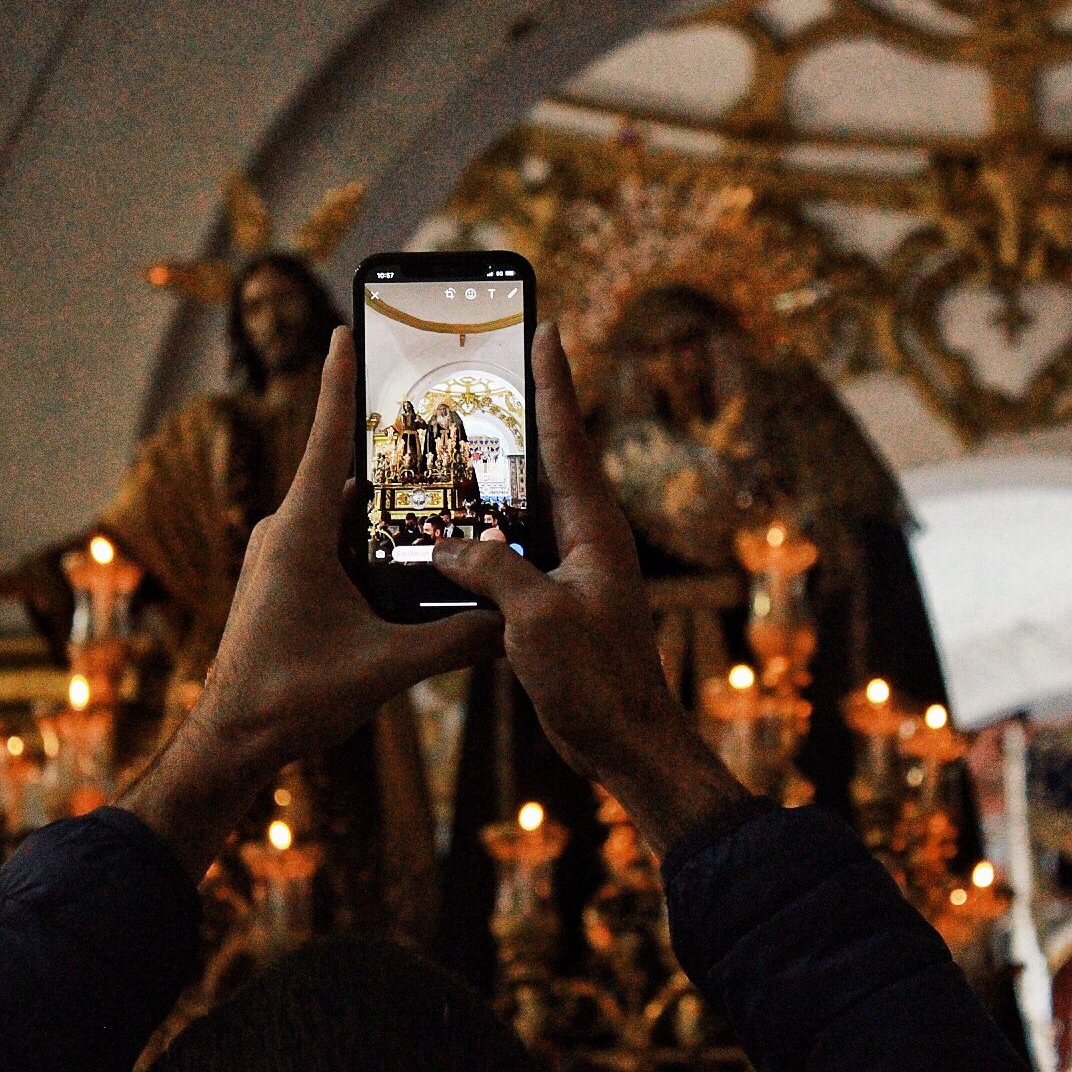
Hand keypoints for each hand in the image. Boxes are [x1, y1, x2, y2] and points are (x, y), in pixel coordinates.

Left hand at [125, 327, 501, 877]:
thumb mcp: (386, 667)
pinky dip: (372, 540)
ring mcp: (283, 557)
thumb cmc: (291, 699)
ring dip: (388, 505)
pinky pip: (336, 544)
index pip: (328, 439)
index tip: (347, 328)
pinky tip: (414, 553)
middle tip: (442, 422)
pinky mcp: (287, 582)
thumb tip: (514, 623)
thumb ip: (453, 639)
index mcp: (300, 532)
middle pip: (347, 473)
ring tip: (443, 489)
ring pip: (345, 514)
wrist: (231, 742)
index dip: (340, 381)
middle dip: (393, 452)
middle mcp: (286, 532)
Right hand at [434, 324, 746, 856]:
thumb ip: (492, 569)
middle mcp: (587, 539)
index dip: (554, 384)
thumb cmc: (598, 681)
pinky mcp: (552, 601)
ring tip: (449, 444)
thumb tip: (446, 545)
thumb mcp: (538, 618)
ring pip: (523, 509)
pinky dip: (480, 536)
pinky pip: (512, 553)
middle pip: (545, 463)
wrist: (626, 742)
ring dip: (490, 481)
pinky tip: (445, 533)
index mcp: (596, 530)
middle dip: (517, 419)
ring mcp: (571, 570)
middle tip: (485, 373)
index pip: (568, 440)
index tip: (546, 329)